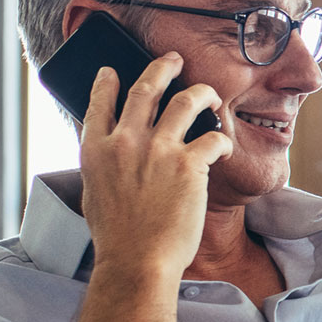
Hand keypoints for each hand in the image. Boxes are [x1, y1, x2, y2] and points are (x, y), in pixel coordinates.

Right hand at [77, 53, 232, 280]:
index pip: (98, 103)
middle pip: (145, 89)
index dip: (106, 82)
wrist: (138, 262)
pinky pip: (213, 137)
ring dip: (202, 92)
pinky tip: (226, 149)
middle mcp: (125, 142)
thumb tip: (110, 153)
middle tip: (173, 59)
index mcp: (96, 150)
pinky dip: (222, 141)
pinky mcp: (189, 164)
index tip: (112, 71)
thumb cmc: (118, 238)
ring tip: (210, 93)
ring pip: (185, 100)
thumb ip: (103, 166)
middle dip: (161, 67)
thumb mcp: (95, 194)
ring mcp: (158, 150)